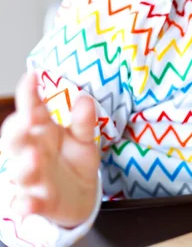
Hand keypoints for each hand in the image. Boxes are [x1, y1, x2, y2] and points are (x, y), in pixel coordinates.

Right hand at [1, 72, 99, 227]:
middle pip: (16, 140)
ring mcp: (34, 179)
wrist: (80, 197)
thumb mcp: (84, 138)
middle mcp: (32, 153)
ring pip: (21, 172)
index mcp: (43, 132)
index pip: (31, 110)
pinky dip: (26, 205)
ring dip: (24, 166)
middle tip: (29, 118)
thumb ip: (84, 121)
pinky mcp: (39, 203)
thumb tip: (85, 99)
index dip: (28, 95)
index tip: (31, 77)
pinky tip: (27, 204)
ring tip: (34, 157)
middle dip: (18, 130)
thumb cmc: (74, 160)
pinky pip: (28, 205)